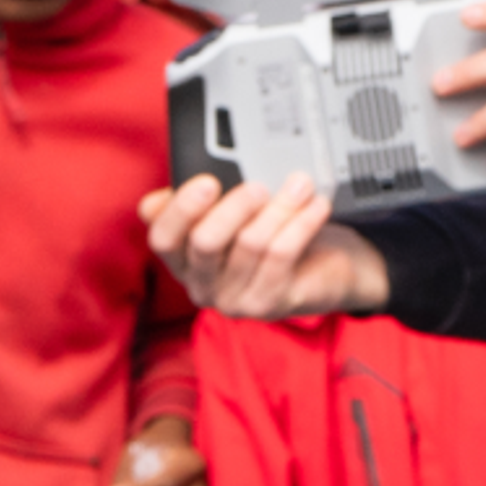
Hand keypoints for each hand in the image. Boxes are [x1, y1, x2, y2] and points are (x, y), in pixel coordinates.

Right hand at [141, 174, 388, 320]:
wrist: (321, 270)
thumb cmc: (268, 233)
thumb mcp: (231, 212)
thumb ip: (200, 199)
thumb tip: (168, 191)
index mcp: (182, 259)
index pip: (163, 238)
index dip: (180, 209)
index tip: (208, 181)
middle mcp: (201, 284)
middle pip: (205, 242)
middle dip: (233, 208)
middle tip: (259, 186)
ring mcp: (233, 300)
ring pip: (250, 244)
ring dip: (279, 208)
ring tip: (299, 185)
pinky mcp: (269, 305)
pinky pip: (282, 255)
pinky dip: (301, 224)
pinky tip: (315, 205)